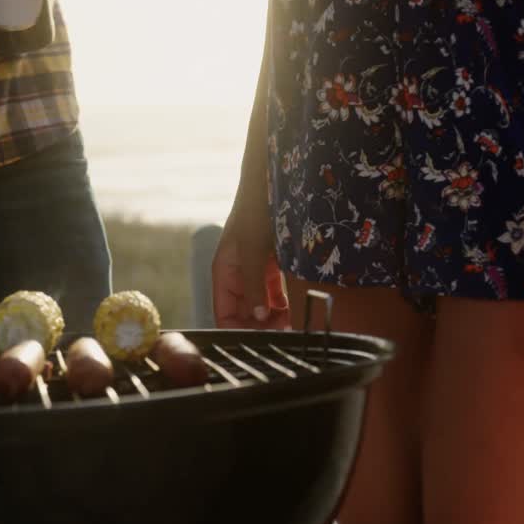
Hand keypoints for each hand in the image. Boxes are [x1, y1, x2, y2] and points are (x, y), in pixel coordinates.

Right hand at [212, 192, 289, 329]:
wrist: (273, 181)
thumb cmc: (256, 210)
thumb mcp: (252, 249)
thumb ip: (253, 286)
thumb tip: (257, 319)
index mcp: (225, 273)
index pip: (225, 315)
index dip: (239, 332)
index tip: (262, 343)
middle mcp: (238, 277)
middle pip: (246, 315)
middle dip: (263, 328)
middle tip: (286, 336)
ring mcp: (256, 272)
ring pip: (263, 308)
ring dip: (278, 320)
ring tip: (296, 327)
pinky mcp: (273, 267)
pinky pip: (277, 295)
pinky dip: (286, 306)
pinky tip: (299, 312)